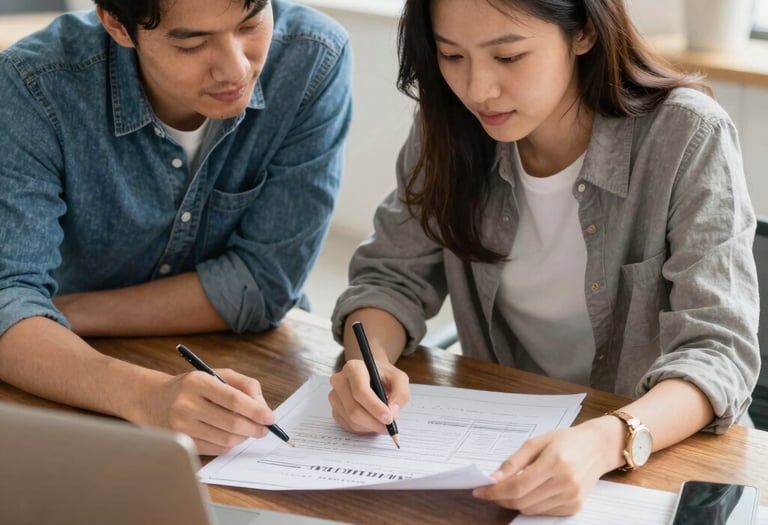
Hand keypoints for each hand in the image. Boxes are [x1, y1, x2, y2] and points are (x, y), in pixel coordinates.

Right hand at [144, 368, 275, 454]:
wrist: (153, 400)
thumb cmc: (192, 386)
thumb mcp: (217, 374)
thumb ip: (244, 385)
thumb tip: (262, 407)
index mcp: (198, 382)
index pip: (233, 399)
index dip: (255, 410)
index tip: (270, 418)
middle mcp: (187, 404)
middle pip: (231, 422)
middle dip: (255, 428)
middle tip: (265, 428)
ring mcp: (182, 426)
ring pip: (225, 439)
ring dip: (244, 437)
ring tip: (249, 431)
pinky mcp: (182, 442)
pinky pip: (215, 449)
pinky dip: (230, 445)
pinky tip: (233, 436)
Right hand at [328, 358, 409, 434]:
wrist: (371, 376)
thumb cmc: (383, 376)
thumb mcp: (399, 378)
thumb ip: (401, 393)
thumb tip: (393, 412)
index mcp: (353, 368)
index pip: (360, 391)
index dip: (375, 407)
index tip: (389, 418)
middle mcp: (340, 381)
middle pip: (354, 409)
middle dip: (374, 422)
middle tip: (389, 427)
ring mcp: (335, 396)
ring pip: (351, 420)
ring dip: (370, 426)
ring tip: (382, 421)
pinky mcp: (335, 410)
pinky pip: (349, 425)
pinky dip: (364, 428)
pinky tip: (372, 420)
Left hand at [472, 419, 620, 515]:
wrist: (598, 447)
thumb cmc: (566, 440)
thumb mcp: (536, 442)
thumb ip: (514, 462)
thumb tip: (493, 479)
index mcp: (555, 463)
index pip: (517, 486)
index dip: (495, 491)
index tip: (479, 490)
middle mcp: (565, 483)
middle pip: (522, 501)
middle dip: (500, 498)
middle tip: (489, 490)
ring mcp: (571, 497)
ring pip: (531, 509)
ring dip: (514, 501)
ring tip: (510, 487)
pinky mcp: (575, 506)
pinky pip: (543, 512)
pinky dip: (531, 504)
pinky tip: (531, 490)